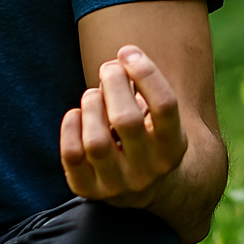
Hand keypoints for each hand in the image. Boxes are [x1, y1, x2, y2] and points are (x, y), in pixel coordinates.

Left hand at [59, 44, 187, 207]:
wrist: (145, 189)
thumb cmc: (146, 136)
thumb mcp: (157, 117)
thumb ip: (143, 87)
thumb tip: (123, 57)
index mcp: (173, 147)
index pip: (165, 106)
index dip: (146, 72)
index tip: (128, 52)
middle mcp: (149, 170)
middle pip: (127, 120)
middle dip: (113, 83)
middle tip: (109, 68)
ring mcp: (118, 185)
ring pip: (96, 141)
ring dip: (91, 105)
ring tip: (93, 95)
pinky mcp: (89, 190)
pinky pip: (72, 156)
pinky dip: (70, 127)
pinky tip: (76, 114)